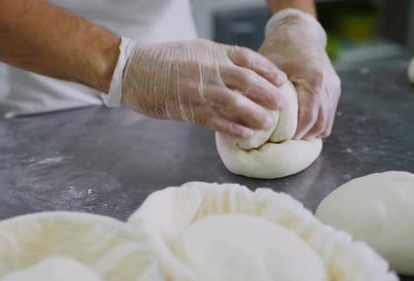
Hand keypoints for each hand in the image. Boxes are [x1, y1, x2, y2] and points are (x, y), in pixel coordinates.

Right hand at [105, 38, 286, 138]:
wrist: (131, 70)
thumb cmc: (162, 60)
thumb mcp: (193, 50)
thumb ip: (217, 59)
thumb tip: (241, 71)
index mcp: (211, 52)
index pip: (247, 58)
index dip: (267, 70)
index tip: (281, 80)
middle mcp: (208, 69)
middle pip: (247, 81)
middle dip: (268, 93)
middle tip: (282, 105)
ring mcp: (197, 90)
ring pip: (234, 102)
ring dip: (254, 114)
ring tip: (268, 124)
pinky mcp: (186, 109)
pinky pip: (214, 120)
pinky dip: (231, 128)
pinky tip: (245, 134)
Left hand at [259, 9, 340, 139]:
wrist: (300, 31)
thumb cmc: (280, 47)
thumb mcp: (266, 66)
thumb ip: (259, 89)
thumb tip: (243, 114)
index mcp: (313, 80)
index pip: (308, 118)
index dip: (294, 134)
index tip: (279, 141)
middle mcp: (328, 86)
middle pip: (320, 125)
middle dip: (302, 137)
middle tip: (283, 144)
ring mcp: (333, 88)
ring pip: (327, 123)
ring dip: (310, 134)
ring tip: (290, 140)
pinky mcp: (334, 90)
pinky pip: (328, 115)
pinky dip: (316, 125)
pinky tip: (300, 129)